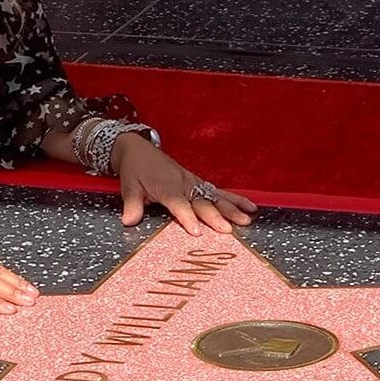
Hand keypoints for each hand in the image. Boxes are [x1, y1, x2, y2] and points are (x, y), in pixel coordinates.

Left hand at [111, 134, 256, 236]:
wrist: (138, 149)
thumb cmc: (134, 170)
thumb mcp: (128, 187)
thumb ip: (132, 205)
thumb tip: (129, 221)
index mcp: (166, 186)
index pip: (178, 204)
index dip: (187, 217)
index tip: (196, 231)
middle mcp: (183, 184)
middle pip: (201, 202)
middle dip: (214, 216)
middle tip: (227, 230)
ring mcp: (193, 182)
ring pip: (215, 197)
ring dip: (231, 208)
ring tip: (246, 220)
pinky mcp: (198, 182)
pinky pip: (218, 191)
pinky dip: (235, 199)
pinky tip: (250, 207)